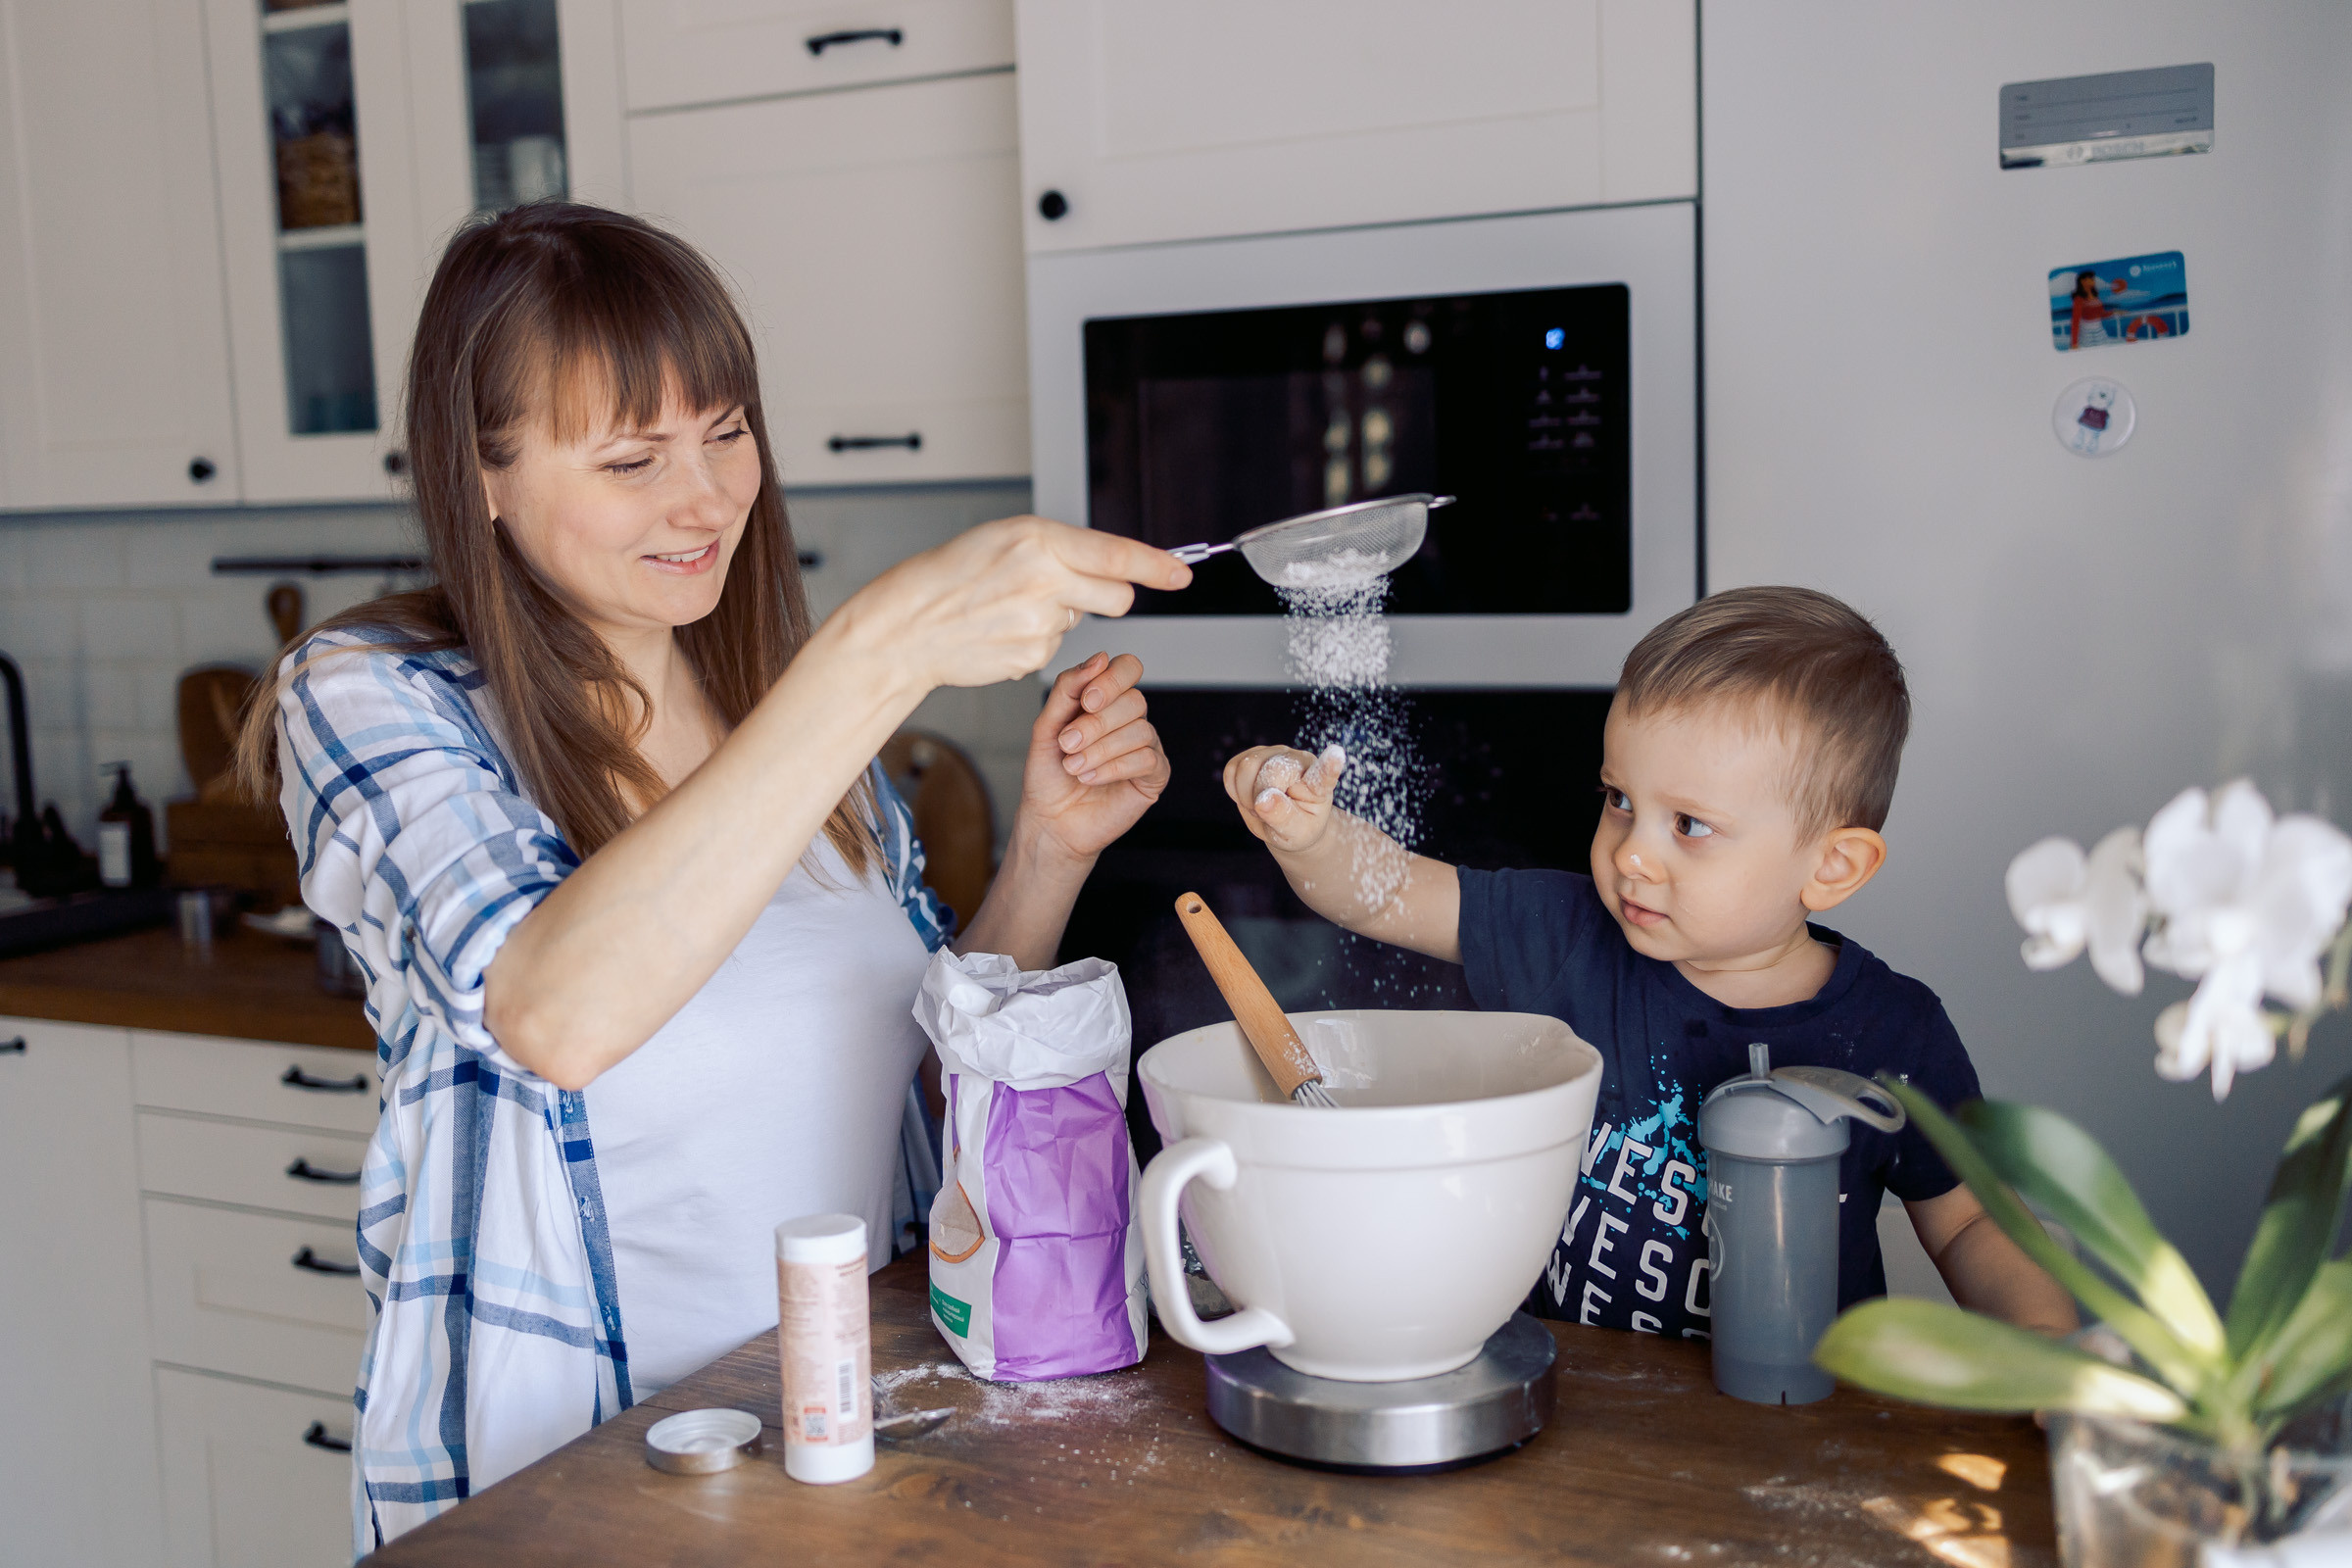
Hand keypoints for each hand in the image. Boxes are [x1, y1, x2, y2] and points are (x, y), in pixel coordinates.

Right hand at [829, 516, 1189, 698]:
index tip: (1182, 574)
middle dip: (1107, 594)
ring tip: (1010, 607)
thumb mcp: (1005, 539)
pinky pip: (1055, 645)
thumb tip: (1108, 568)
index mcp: (1038, 541)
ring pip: (1081, 620)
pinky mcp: (1032, 657)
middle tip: (1067, 588)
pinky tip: (1002, 630)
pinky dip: (1035, 638)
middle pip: (1117, 596)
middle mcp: (1044, 581)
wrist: (907, 626)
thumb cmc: (950, 576)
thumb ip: (1058, 549)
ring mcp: (1040, 625)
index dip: (1156, 565)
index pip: (1116, 555)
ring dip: (1059, 613)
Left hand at [1015, 652, 1169, 863]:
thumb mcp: (1047, 726)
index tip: (1086, 701)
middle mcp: (1129, 720)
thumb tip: (1099, 658)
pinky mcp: (1154, 777)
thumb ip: (1068, 689)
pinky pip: (1148, 759)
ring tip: (1074, 767)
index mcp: (1107, 701)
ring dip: (1101, 749)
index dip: (1111, 680)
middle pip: (1135, 700)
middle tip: (1068, 744)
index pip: (1127, 668)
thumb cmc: (1048, 774)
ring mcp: (1145, 747)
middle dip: (1097, 723)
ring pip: (1141, 730)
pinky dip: (1115, 767)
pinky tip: (1091, 778)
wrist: (1049, 820)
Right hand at [1222, 743, 1346, 856]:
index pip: (1323, 774)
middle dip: (1259, 799)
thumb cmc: (1298, 829)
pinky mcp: (1254, 754)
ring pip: (1246, 766)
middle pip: (1268, 771)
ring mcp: (1275, 752)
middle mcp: (1298, 760)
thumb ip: (1283, 818)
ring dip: (1245, 795)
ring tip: (1260, 806)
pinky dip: (1233, 788)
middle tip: (1267, 815)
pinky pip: (1231, 769)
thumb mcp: (1296, 833)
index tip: (1337, 754)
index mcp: (1317, 783)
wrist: (1286, 823)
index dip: (1329, 765)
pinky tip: (1249, 796)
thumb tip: (1264, 798)